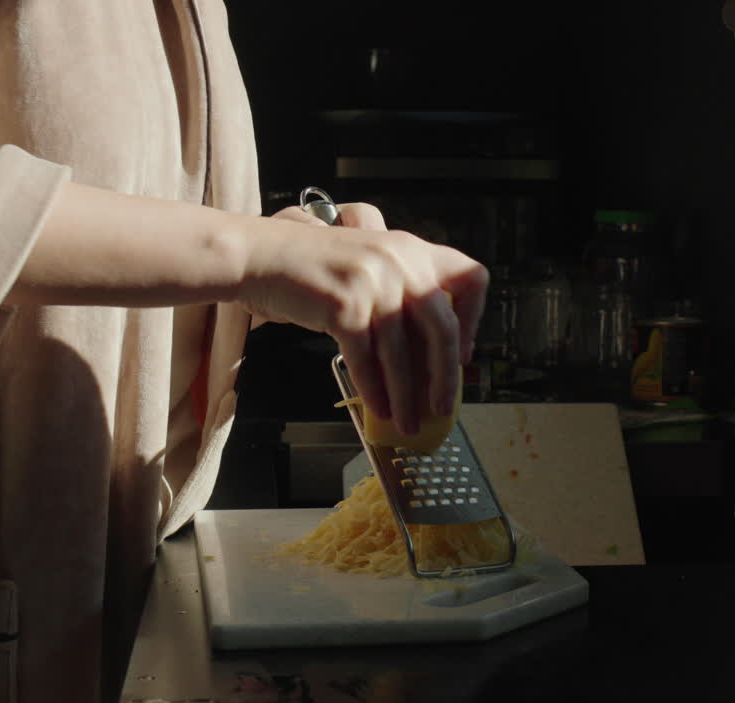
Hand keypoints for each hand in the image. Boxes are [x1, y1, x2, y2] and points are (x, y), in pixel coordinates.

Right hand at [242, 203, 486, 435]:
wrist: (260, 256)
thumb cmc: (312, 267)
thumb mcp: (371, 265)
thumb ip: (403, 293)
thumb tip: (428, 357)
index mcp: (413, 249)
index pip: (471, 277)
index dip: (474, 319)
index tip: (463, 351)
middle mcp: (400, 261)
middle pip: (443, 327)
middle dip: (445, 375)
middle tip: (442, 404)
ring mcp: (373, 282)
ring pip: (402, 353)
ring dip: (406, 396)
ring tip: (406, 420)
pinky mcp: (345, 304)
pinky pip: (367, 359)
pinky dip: (374, 389)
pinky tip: (378, 407)